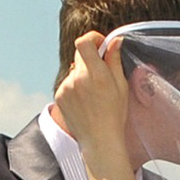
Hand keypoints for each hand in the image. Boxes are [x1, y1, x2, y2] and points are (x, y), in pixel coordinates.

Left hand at [52, 31, 133, 170]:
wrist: (99, 140)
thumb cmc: (114, 114)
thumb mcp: (121, 86)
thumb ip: (115, 60)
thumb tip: (115, 41)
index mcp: (96, 74)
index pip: (83, 42)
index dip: (92, 38)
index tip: (100, 45)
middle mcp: (78, 79)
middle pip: (79, 54)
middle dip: (90, 58)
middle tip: (101, 72)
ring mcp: (66, 87)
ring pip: (74, 70)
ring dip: (83, 75)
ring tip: (93, 94)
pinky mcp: (59, 96)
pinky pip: (67, 82)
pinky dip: (75, 87)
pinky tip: (84, 101)